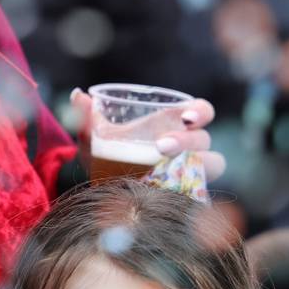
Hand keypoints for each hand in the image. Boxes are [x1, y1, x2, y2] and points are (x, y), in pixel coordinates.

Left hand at [70, 88, 225, 181]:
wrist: (101, 186)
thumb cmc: (104, 152)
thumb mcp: (94, 135)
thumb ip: (86, 115)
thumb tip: (77, 95)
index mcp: (171, 122)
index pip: (202, 111)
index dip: (201, 111)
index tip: (186, 116)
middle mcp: (187, 145)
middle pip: (204, 139)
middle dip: (187, 141)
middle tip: (160, 146)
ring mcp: (190, 169)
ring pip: (212, 164)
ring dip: (196, 164)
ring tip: (162, 168)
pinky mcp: (188, 193)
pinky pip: (204, 192)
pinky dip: (194, 191)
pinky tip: (172, 192)